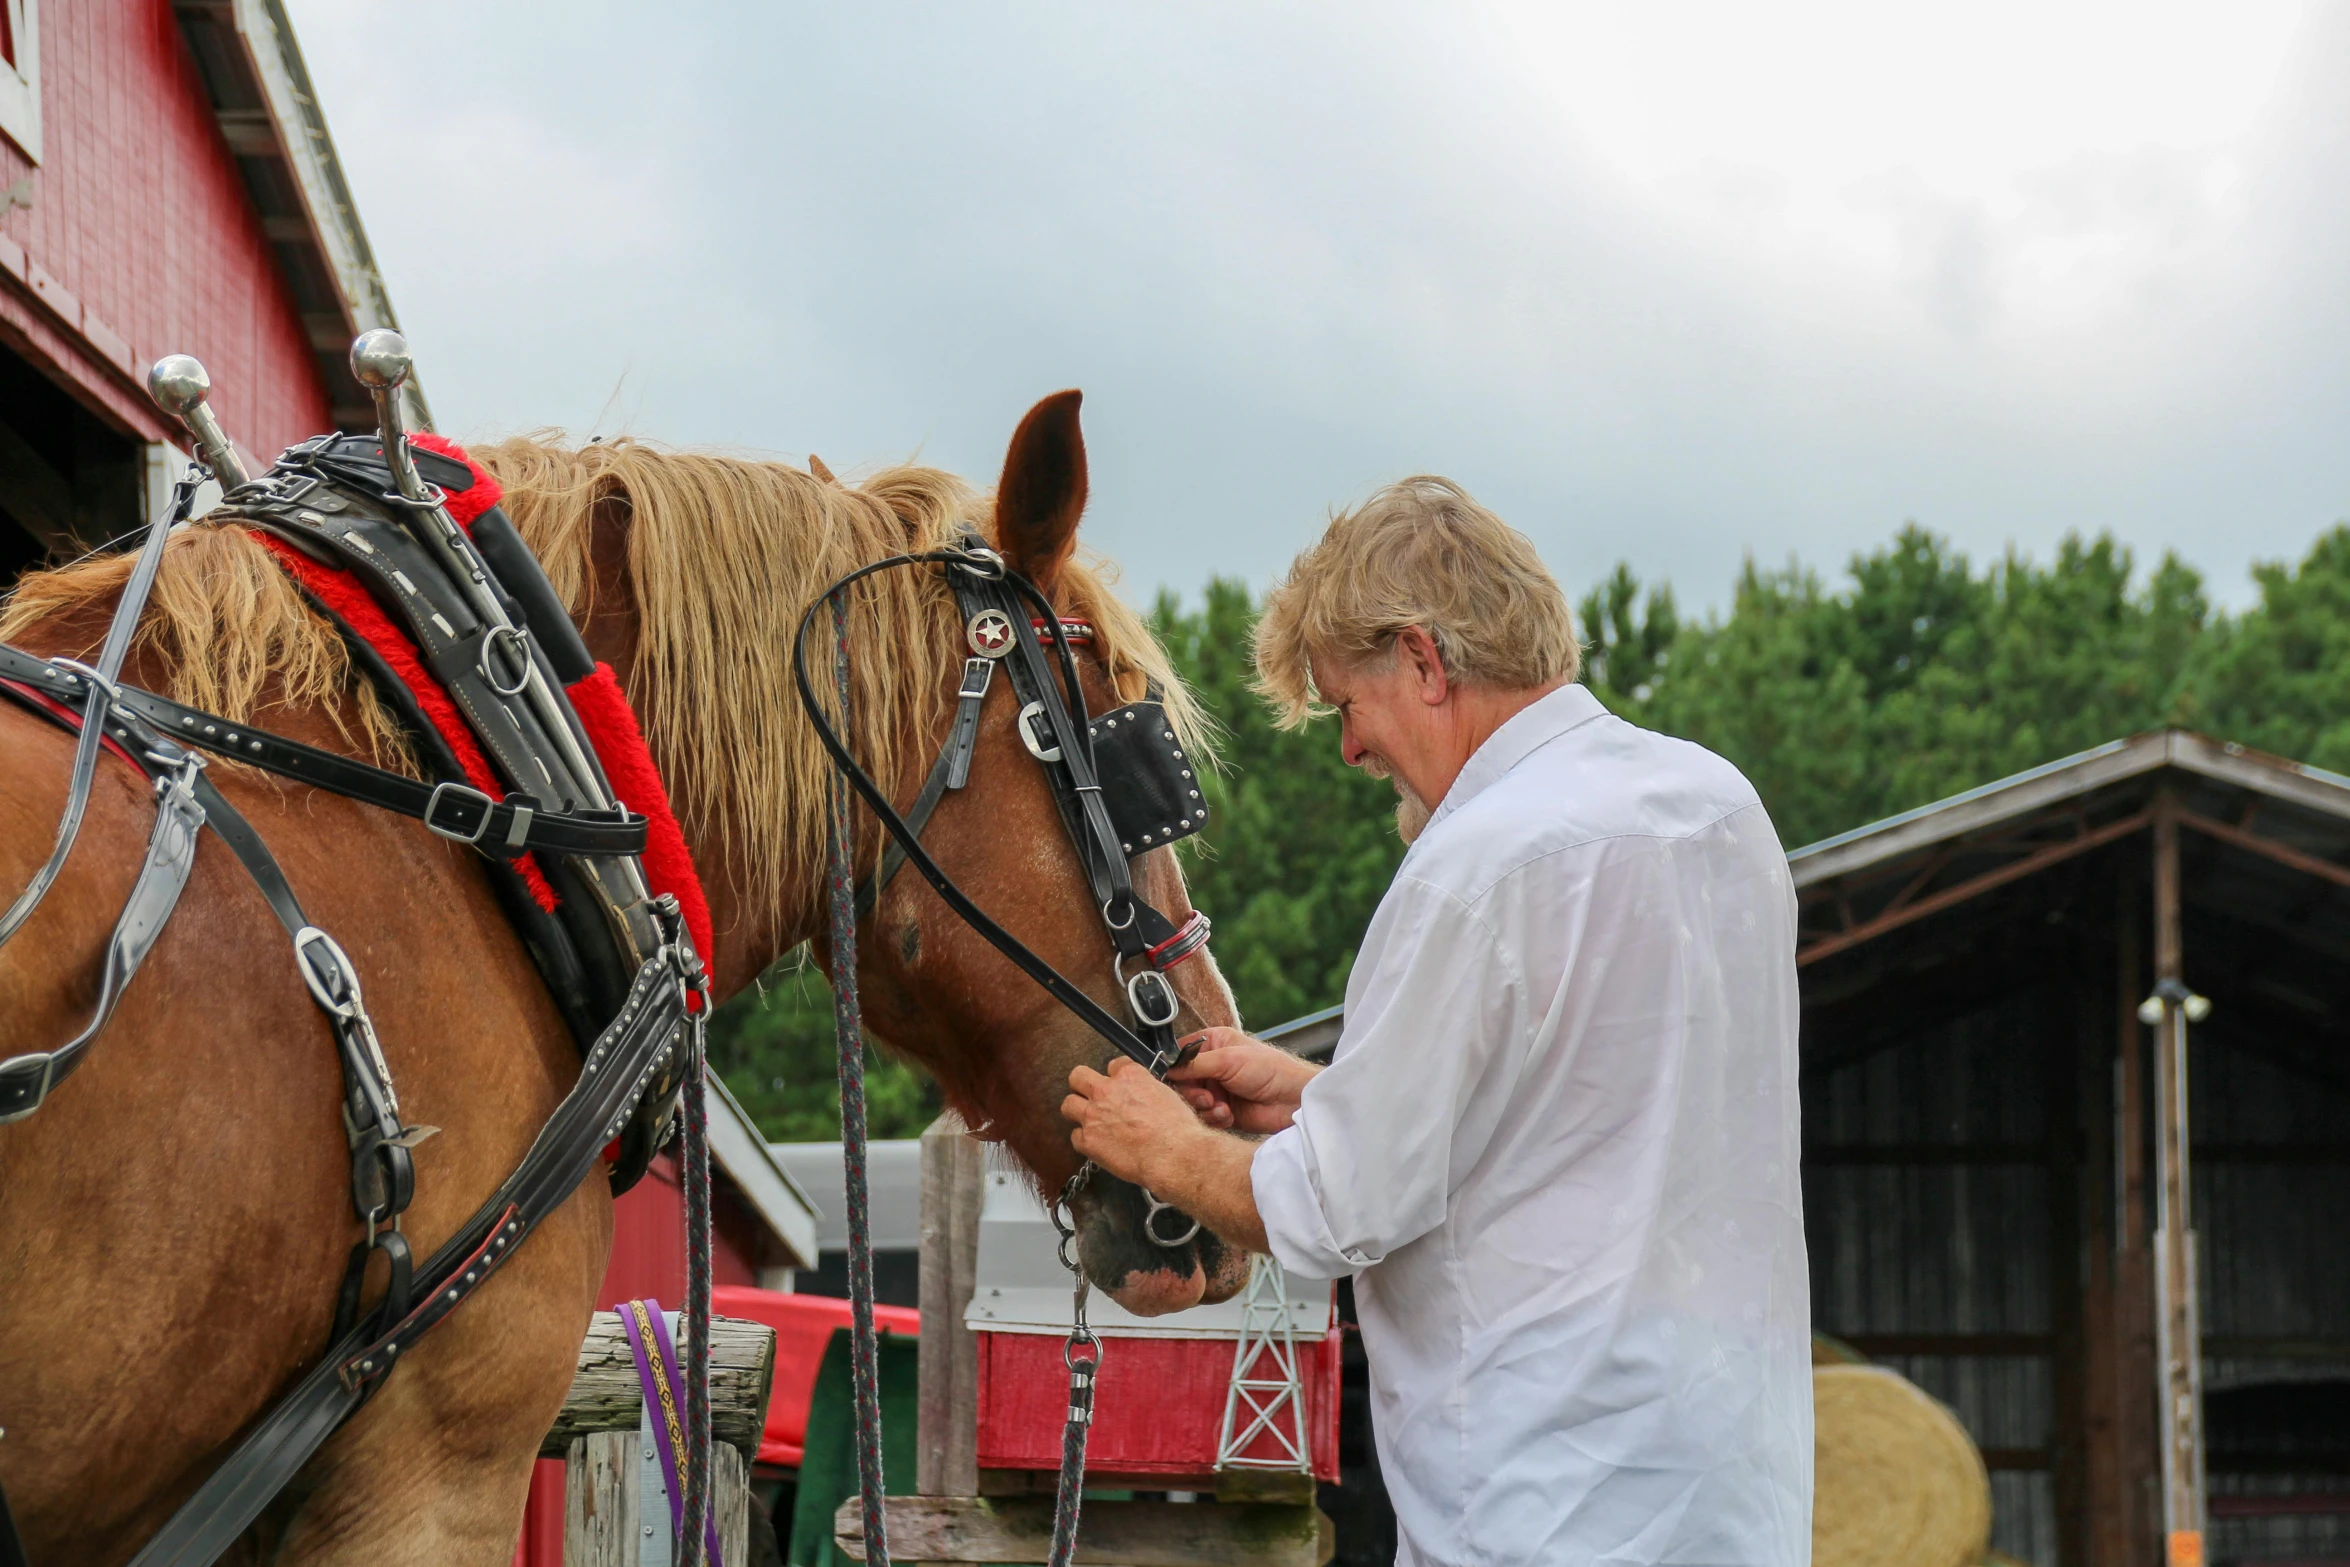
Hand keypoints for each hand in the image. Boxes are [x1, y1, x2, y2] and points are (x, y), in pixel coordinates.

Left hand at [1062, 1058, 1207, 1188]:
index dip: (1116, 1077)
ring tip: (1090, 1121)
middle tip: (1092, 1097)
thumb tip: (1140, 1096)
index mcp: (1128, 1076)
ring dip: (1078, 1111)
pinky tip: (1097, 1145)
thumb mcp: (1166, 1095)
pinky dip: (1085, 1140)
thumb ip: (1145, 1089)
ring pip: (1068, 1104)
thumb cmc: (1177, 1128)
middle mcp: (1105, 1090)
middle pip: (1078, 1076)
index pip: (1113, 1065)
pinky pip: (1075, 1136)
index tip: (1120, 1087)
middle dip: (1083, 1085)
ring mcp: (1093, 1114)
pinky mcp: (1087, 1140)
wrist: (1172, 1154)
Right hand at [1168, 1027, 1317, 1133]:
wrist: (1292, 1100)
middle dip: (1193, 1093)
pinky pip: (1204, 1117)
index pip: (1180, 1055)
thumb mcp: (1228, 1060)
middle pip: (1182, 1082)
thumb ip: (1195, 1064)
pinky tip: (1228, 1115)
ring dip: (1205, 1108)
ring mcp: (1217, 1089)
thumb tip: (1167, 1068)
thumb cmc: (1269, 1070)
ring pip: (1192, 1103)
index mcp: (1213, 1044)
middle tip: (1207, 1098)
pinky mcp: (1222, 1110)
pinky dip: (1214, 1118)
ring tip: (1222, 1107)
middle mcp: (1212, 1066)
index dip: (1175, 1069)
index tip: (1176, 1080)